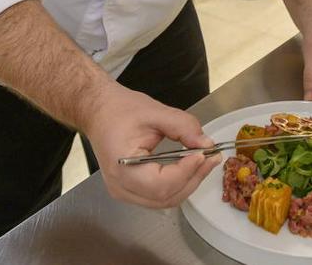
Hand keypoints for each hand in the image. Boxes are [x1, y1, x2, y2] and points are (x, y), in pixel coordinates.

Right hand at [81, 84, 221, 207]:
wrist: (99, 111)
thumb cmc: (120, 110)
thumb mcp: (155, 111)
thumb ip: (183, 127)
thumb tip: (206, 143)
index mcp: (122, 167)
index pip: (160, 184)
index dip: (186, 172)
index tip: (204, 154)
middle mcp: (121, 186)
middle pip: (165, 197)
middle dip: (193, 178)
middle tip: (211, 157)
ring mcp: (124, 192)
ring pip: (165, 201)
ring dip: (188, 183)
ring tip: (204, 161)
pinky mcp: (131, 190)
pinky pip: (159, 196)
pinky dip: (178, 184)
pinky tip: (189, 167)